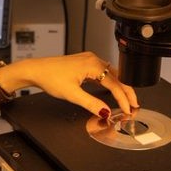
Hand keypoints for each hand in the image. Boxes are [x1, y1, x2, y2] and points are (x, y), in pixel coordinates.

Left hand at [0, 52, 138, 116]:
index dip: (123, 98)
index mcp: (93, 64)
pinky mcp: (86, 62)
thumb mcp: (72, 94)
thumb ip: (91, 103)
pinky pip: (104, 72)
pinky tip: (113, 89)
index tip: (128, 110)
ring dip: (120, 87)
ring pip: (111, 74)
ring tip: (126, 100)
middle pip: (117, 77)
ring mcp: (90, 59)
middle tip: (134, 105)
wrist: (36, 70)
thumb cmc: (50, 77)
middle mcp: (94, 59)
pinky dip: (111, 82)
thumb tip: (105, 111)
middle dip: (127, 92)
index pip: (115, 84)